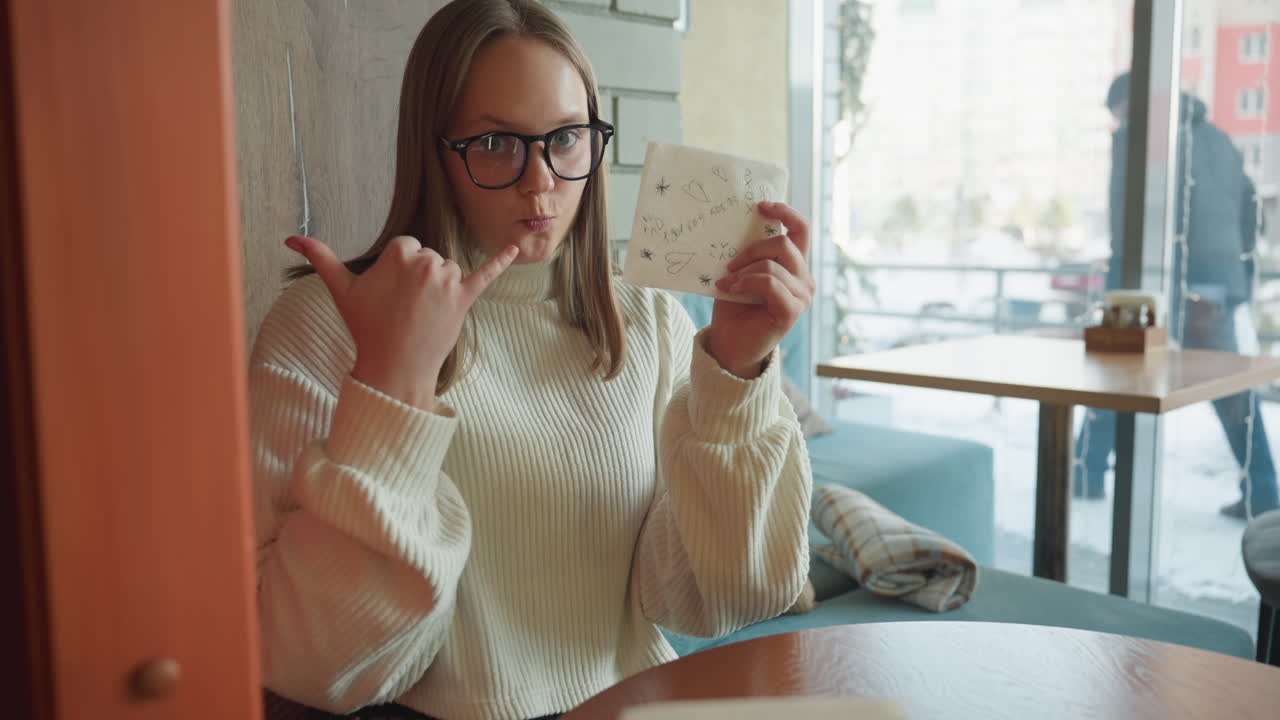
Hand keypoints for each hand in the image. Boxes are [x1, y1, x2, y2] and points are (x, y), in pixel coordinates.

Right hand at [285, 234, 517, 410]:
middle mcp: (427, 261)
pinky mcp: (465, 299)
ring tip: (421, 312)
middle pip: (428, 256)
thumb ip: (320, 258)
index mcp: (400, 252)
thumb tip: (292, 237)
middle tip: (404, 307)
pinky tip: (517, 249)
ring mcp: (448, 281)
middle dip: (418, 278)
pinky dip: (502, 261)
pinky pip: (485, 275)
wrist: (394, 367)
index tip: (391, 293)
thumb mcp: (341, 290)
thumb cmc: (367, 327)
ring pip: (448, 268)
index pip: (408, 246)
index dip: (399, 269)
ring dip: (439, 286)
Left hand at [706, 202, 813, 378]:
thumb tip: (736, 223)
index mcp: (795, 266)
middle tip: (729, 264)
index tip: (761, 206)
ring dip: (744, 270)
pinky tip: (730, 290)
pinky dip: (746, 282)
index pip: (801, 230)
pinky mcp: (792, 311)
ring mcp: (802, 296)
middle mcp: (805, 279)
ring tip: (727, 282)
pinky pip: (769, 282)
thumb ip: (749, 252)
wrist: (729, 345)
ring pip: (774, 264)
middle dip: (751, 249)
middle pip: (784, 244)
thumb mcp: (740, 271)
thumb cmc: (734, 308)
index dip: (785, 212)